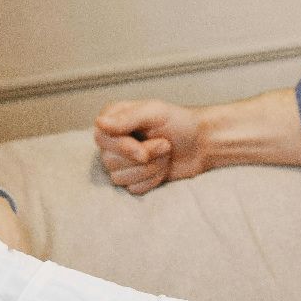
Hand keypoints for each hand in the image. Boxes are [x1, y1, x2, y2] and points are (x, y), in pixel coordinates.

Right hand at [94, 99, 208, 194]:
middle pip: (109, 160)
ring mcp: (121, 161)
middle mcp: (113, 140)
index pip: (100, 137)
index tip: (142, 151)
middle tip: (165, 145)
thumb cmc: (179, 122)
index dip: (121, 147)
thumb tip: (99, 123)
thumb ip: (128, 118)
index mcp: (114, 118)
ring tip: (165, 154)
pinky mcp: (133, 178)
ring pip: (120, 177)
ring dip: (150, 168)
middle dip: (144, 157)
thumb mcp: (155, 112)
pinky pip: (133, 188)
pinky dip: (152, 180)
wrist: (201, 143)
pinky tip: (163, 167)